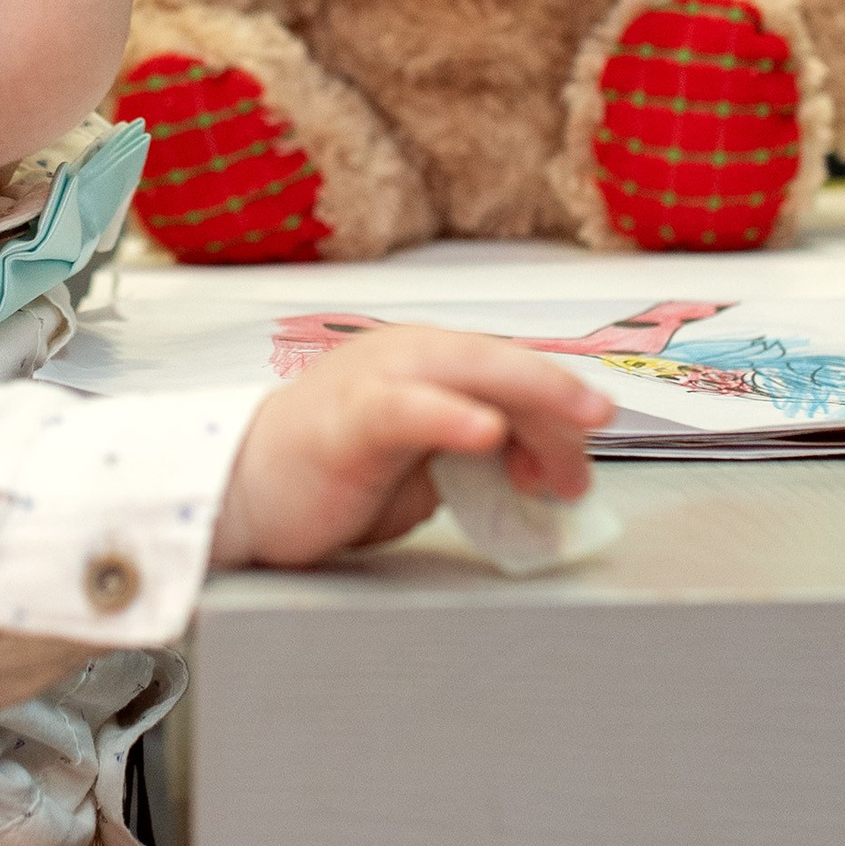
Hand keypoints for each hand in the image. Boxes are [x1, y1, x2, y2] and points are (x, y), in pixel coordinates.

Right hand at [211, 325, 604, 568]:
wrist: (242, 490)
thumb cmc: (328, 476)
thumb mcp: (422, 467)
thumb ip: (475, 457)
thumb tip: (538, 471)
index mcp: (429, 362)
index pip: (512, 376)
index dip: (558, 413)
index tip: (581, 467)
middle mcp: (409, 355)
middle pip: (502, 363)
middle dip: (560, 390)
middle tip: (602, 422)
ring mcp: (378, 377)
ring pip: (469, 368)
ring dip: (530, 393)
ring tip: (576, 419)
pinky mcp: (350, 417)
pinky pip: (408, 409)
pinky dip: (451, 416)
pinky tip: (486, 431)